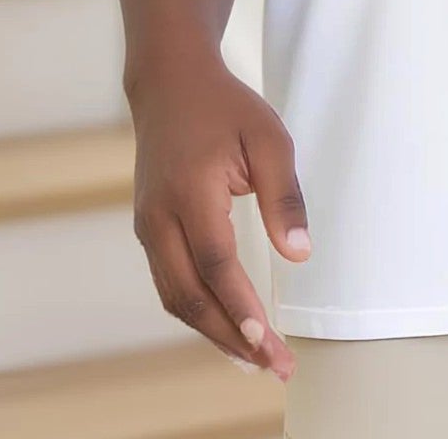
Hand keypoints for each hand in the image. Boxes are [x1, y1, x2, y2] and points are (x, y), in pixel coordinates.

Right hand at [126, 47, 311, 381]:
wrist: (169, 83)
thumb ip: (283, 197)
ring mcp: (148, 226)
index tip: (266, 341)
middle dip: (232, 337)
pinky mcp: (149, 231)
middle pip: (191, 295)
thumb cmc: (225, 107)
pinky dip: (199, 312)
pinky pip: (171, 284)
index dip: (240, 306)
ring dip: (215, 333)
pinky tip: (228, 327)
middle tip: (274, 366)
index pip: (216, 264)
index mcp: (189, 192)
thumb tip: (299, 254)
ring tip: (256, 360)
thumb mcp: (269, 138)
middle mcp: (159, 217)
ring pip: (176, 298)